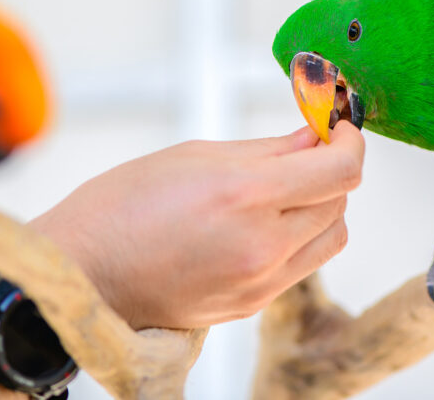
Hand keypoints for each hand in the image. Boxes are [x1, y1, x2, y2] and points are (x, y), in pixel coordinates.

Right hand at [31, 121, 364, 329]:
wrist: (83, 274)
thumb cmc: (121, 206)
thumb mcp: (194, 156)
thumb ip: (267, 150)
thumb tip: (314, 139)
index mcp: (245, 197)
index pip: (340, 171)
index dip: (350, 141)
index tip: (339, 128)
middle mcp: (263, 246)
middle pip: (340, 202)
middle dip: (332, 169)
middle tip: (306, 150)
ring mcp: (260, 283)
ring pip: (331, 237)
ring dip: (322, 206)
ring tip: (286, 189)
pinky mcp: (252, 305)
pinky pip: (302, 265)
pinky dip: (299, 237)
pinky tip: (264, 222)